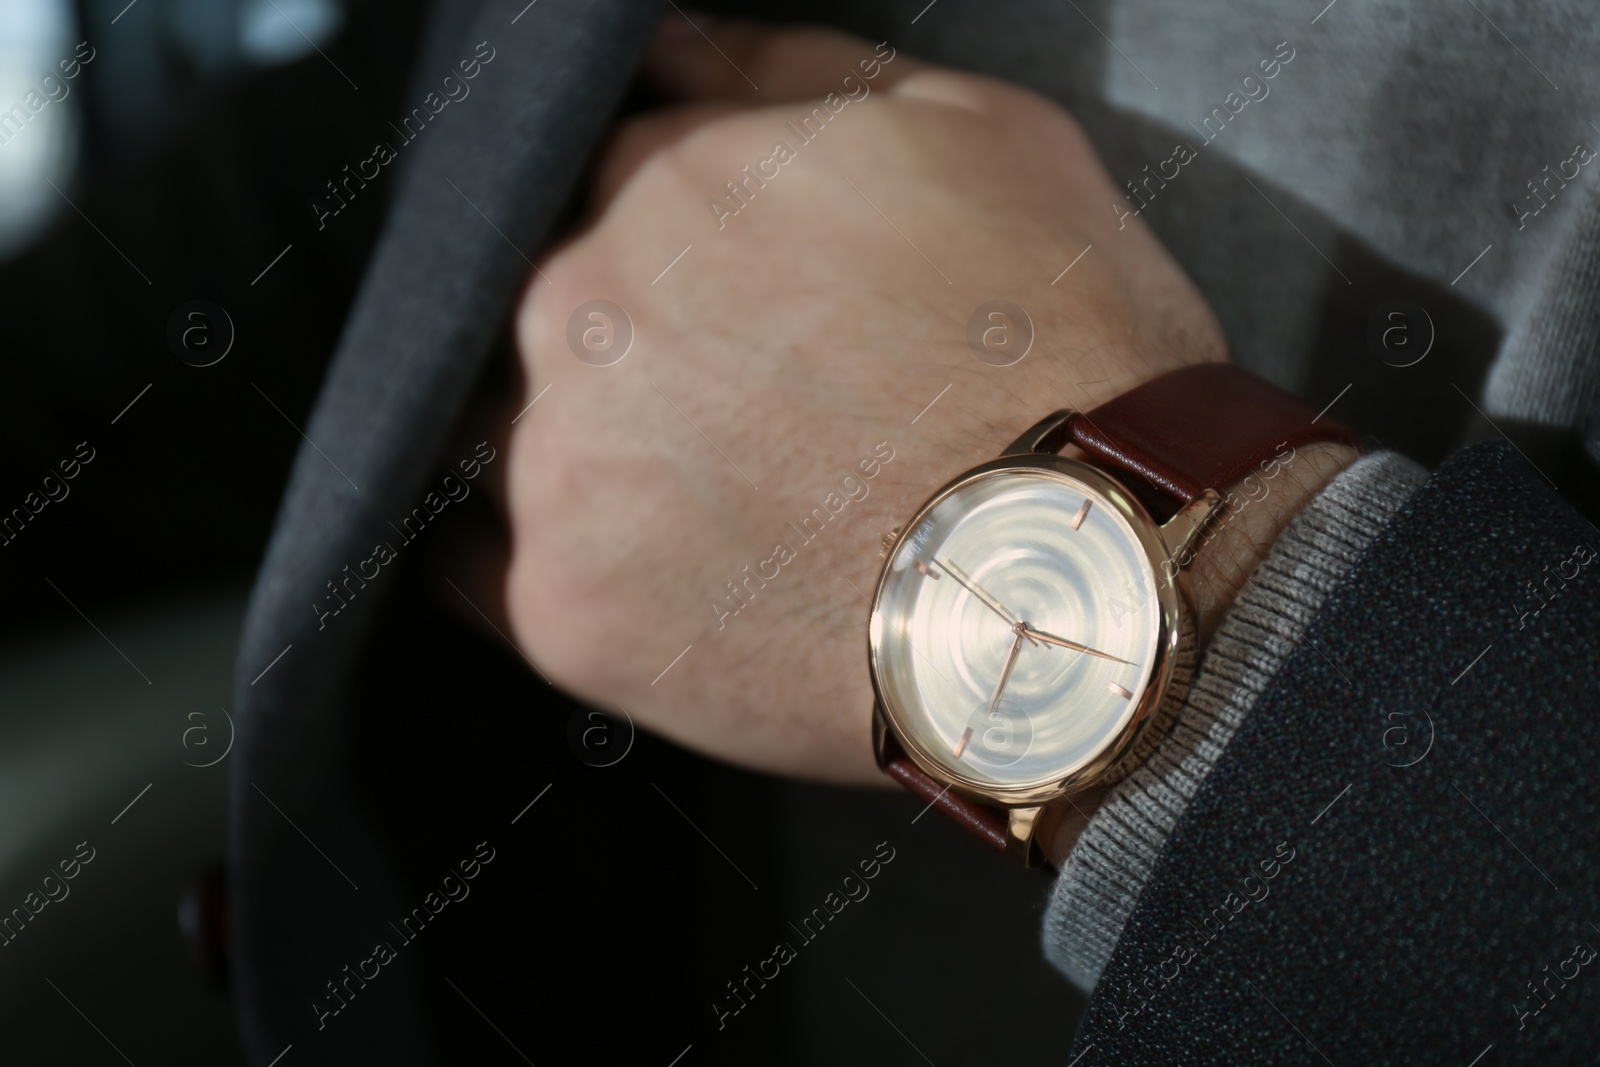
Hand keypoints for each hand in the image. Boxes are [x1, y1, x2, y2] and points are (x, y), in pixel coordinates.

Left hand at [489, 17, 1337, 794]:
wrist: (1091, 581)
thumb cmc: (1065, 354)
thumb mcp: (979, 136)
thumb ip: (795, 71)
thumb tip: (670, 45)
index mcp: (664, 184)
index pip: (612, 187)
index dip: (686, 252)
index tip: (740, 312)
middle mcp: (578, 314)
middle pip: (550, 318)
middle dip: (633, 354)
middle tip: (749, 422)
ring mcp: (558, 466)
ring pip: (512, 439)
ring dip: (589, 457)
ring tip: (727, 510)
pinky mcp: (563, 611)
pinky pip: (492, 575)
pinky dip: (564, 564)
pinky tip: (659, 573)